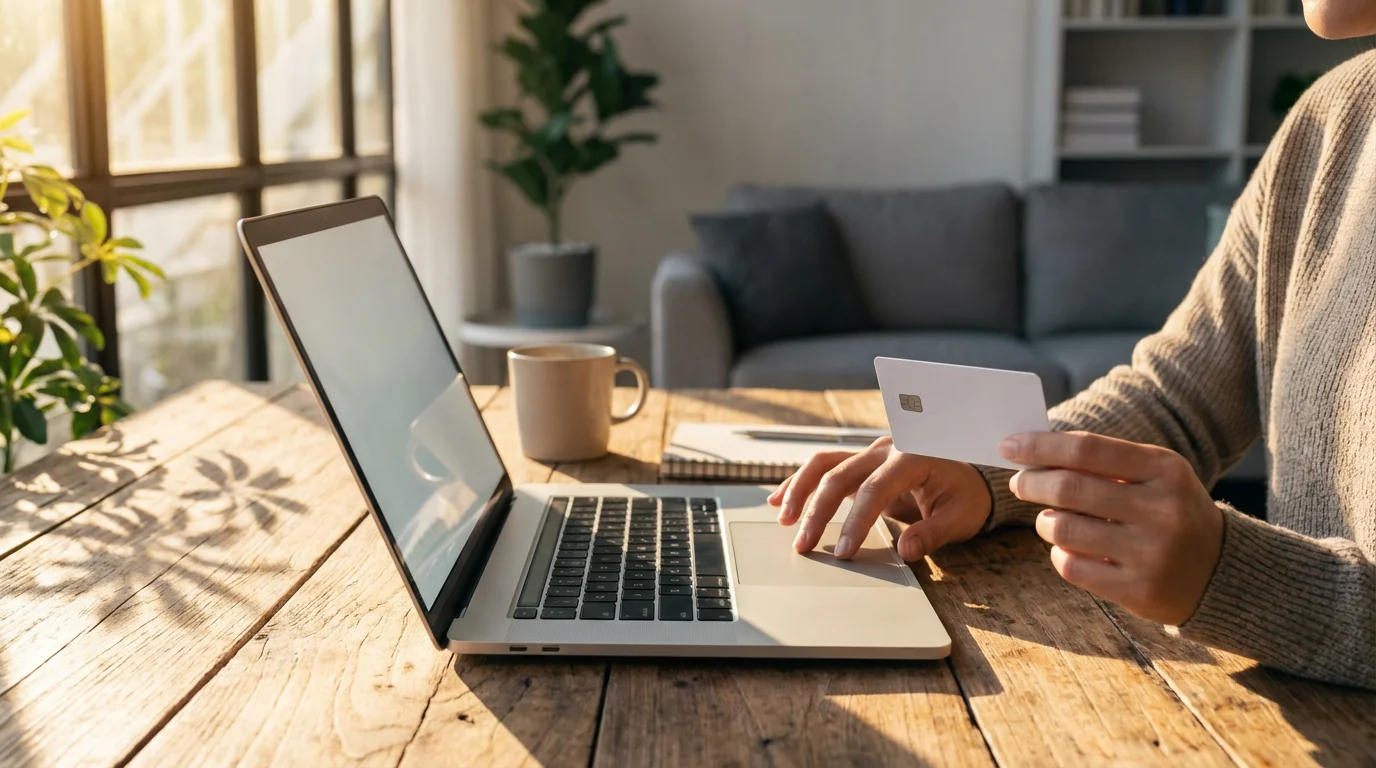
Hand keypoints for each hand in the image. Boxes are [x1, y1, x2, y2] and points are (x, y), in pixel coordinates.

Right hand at [767, 437, 992, 561]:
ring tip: (784, 520)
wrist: (968, 476)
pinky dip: (801, 483)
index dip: (856, 521)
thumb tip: (906, 550)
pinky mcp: (860, 462)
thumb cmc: (966, 496)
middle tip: (804, 545)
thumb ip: (932, 533)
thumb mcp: (961, 517)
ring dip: (800, 491)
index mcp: (914, 456)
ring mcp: (870, 451)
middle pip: (841, 474)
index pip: (876, 489)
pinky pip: (825, 467)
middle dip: (818, 511)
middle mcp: (887, 447)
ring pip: (825, 463)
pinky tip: (780, 501)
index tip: (843, 552)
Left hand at [999, 431, 1223, 625]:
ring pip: (1063, 529)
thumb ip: (1103, 461)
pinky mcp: (1138, 589)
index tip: (1009, 446)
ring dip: (1043, 521)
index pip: (1087, 448)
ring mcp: (1151, 552)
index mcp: (1165, 469)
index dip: (1040, 446)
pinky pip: (1071, 567)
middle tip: (1018, 483)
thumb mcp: (1155, 475)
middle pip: (1069, 488)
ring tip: (1048, 519)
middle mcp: (1162, 509)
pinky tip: (1068, 548)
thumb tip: (1035, 453)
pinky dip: (1059, 554)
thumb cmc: (1170, 511)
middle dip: (1031, 482)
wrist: (1220, 572)